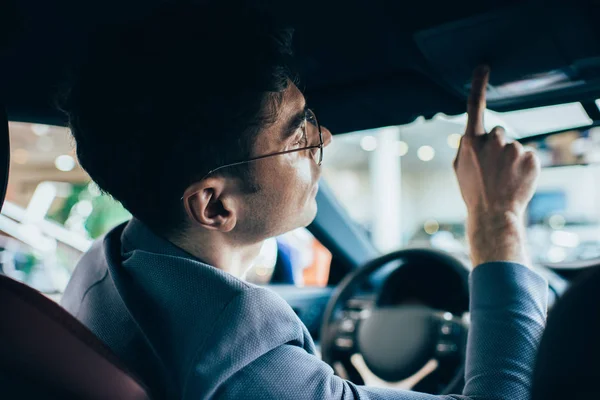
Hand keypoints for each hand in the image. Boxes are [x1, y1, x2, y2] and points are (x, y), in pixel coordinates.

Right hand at [454, 66, 539, 265]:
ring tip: (503, 180)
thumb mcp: (459, 168)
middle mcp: (493, 141)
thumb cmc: (473, 192)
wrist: (493, 214)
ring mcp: (514, 149)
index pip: (475, 107)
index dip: (479, 85)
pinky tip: (516, 181)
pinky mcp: (532, 158)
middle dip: (497, 146)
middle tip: (492, 169)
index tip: (483, 67)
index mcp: (472, 141)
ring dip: (510, 159)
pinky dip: (524, 168)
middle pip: (499, 132)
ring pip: (514, 147)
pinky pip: (528, 156)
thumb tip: (472, 136)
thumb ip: (466, 147)